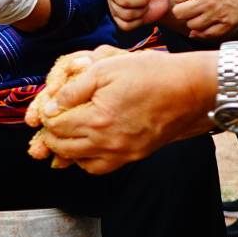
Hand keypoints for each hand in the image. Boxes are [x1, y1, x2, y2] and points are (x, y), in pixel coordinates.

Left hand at [26, 50, 215, 172]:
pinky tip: (86, 146)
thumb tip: (51, 106)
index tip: (47, 107)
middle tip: (49, 122)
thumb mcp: (106, 69)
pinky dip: (87, 160)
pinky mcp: (134, 156)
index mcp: (96, 119)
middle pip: (63, 147)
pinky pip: (100, 168)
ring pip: (79, 162)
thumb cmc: (150, 73)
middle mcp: (106, 143)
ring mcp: (122, 153)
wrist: (190, 89)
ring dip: (66, 150)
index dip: (46, 116)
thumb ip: (74, 89)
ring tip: (63, 135)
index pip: (55, 126)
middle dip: (51, 135)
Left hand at [170, 0, 237, 39]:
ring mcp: (216, 15)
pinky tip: (204, 23)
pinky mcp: (225, 25)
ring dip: (192, 20)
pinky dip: (203, 32)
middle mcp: (207, 2)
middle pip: (180, 13)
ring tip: (199, 13)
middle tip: (190, 5)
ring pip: (191, 25)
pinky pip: (206, 35)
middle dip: (183, 9)